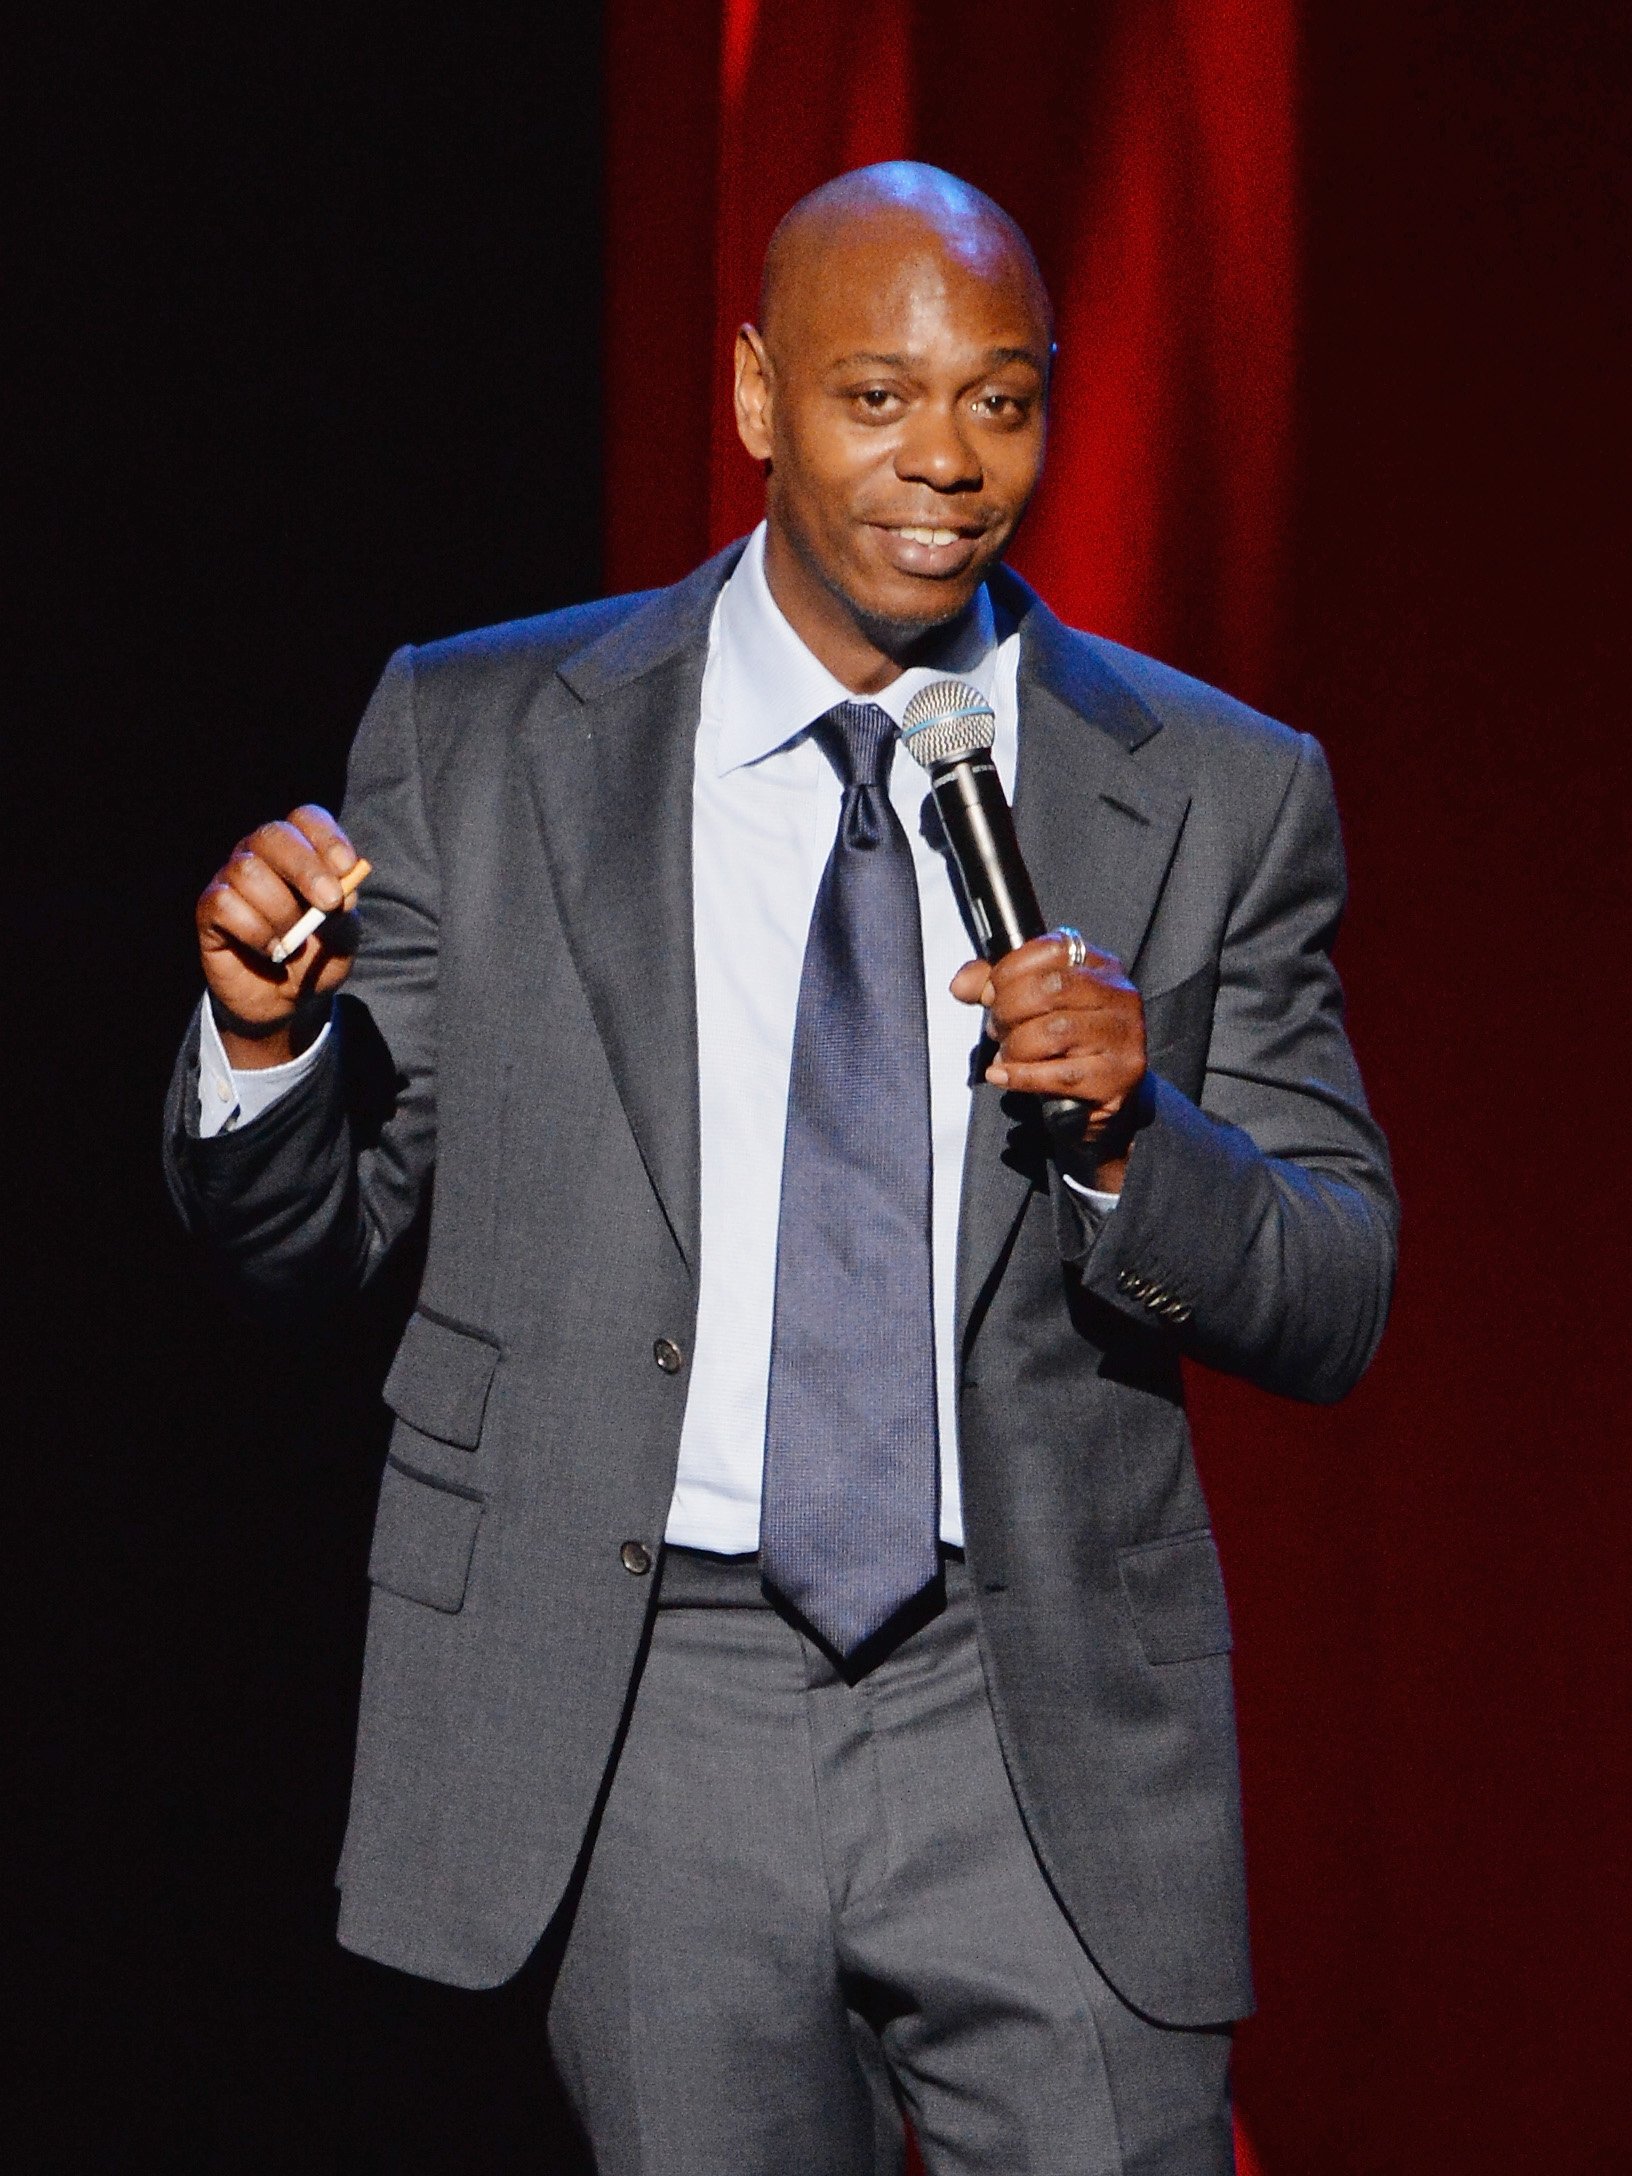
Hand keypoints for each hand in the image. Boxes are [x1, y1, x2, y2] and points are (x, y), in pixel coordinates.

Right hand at [196, 805, 360, 1067]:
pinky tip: (271, 949)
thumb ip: (343, 911)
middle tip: (330, 902)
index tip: (349, 868)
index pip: (305, 820)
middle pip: (273, 836)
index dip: (327, 838)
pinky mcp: (209, 910)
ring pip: (248, 872)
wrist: (288, 1000)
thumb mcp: (342, 935)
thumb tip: (340, 891)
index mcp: (298, 850)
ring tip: (294, 943)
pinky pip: (226, 905)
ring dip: (281, 911)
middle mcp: (259, 855)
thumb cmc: (317, 955)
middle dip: (306, 869)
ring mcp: (230, 879)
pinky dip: (257, 931)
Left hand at [951, 932, 1146, 1189]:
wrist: (1106, 1093)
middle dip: (1009, 1009)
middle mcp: (1120, 996)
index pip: (1053, 948)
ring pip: (1054, 1032)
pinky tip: (1002, 1075)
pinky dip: (1020, 1076)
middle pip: (1052, 988)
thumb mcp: (1033, 1004)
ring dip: (1015, 1046)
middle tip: (996, 1028)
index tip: (990, 993)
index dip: (1011, 969)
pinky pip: (1059, 1074)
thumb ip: (994, 985)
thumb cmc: (1067, 1042)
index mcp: (1100, 966)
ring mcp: (1123, 1037)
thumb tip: (961, 984)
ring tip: (1005, 1054)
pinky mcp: (1117, 1077)